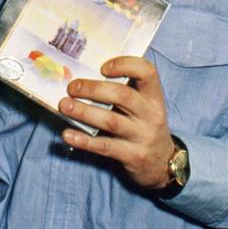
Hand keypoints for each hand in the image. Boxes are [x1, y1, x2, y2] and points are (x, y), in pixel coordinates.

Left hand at [58, 56, 174, 189]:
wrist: (162, 163)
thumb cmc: (144, 125)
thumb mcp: (144, 106)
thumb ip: (124, 91)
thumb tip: (84, 76)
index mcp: (154, 97)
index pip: (147, 72)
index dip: (125, 65)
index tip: (103, 67)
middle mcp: (151, 115)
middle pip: (123, 96)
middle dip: (93, 89)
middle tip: (72, 87)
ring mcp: (143, 136)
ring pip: (111, 121)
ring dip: (84, 112)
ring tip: (65, 105)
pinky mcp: (132, 156)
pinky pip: (105, 146)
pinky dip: (84, 140)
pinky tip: (68, 134)